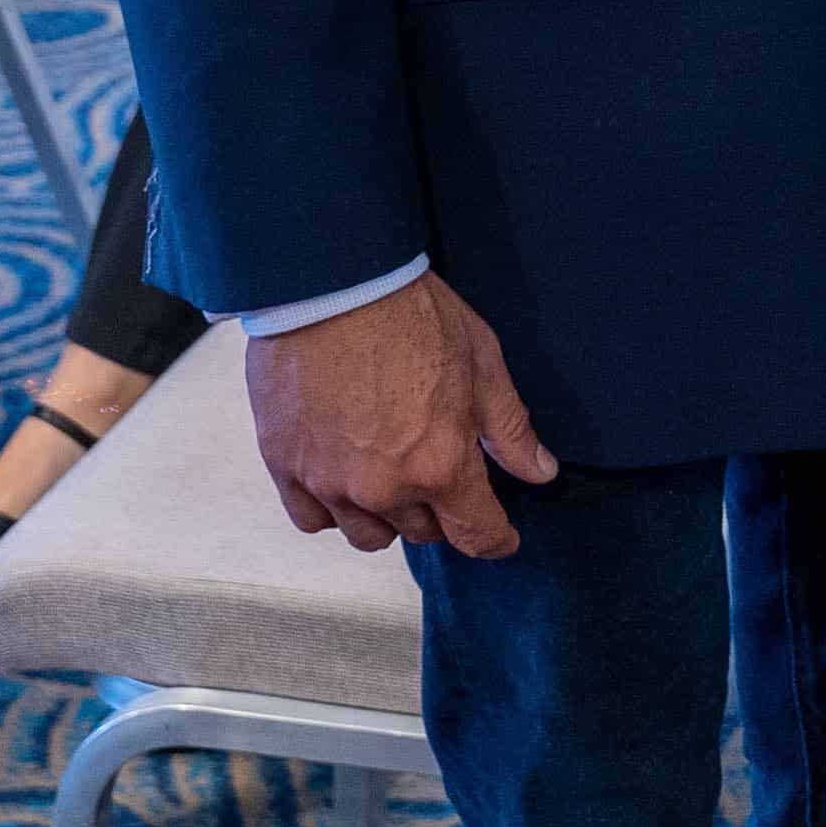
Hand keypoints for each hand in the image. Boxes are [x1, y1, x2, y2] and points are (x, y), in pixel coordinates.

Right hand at [245, 272, 558, 557]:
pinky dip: (333, 509)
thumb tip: (540, 472)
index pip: (475, 533)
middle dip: (442, 512)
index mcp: (440, 465)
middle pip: (422, 532)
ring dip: (389, 516)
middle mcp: (383, 488)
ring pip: (367, 534)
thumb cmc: (414, 316)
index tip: (503, 539)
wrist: (333, 286)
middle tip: (445, 475)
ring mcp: (329, 483)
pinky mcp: (285, 468)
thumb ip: (510, 429)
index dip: (496, 540)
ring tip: (396, 476)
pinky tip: (347, 478)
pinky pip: (312, 519)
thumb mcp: (483, 364)